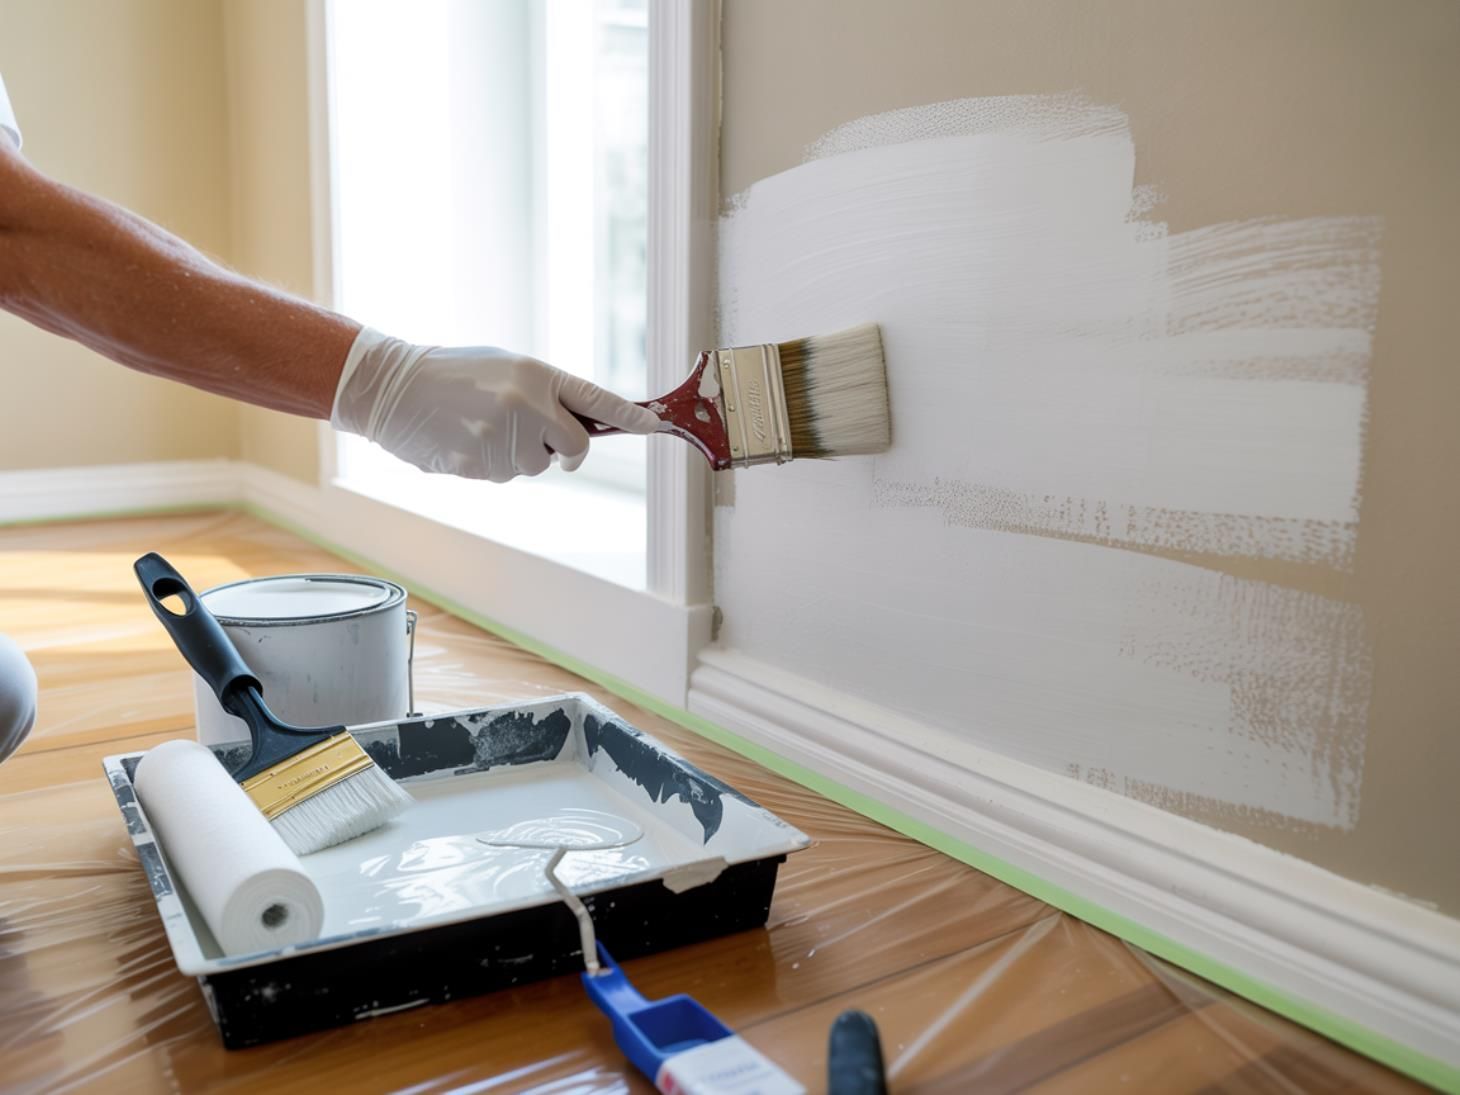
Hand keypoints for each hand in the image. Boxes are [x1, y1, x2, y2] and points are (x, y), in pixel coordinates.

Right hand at [330, 328, 659, 482]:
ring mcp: (502, 438)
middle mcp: (525, 405)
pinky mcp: (480, 466)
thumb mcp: (505, 368)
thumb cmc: (454, 374)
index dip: (629, 417)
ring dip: (522, 454)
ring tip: (484, 427)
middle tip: (541, 436)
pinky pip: (506, 475)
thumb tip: (582, 426)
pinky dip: (493, 464)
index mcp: (535, 374)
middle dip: (566, 449)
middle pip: (576, 446)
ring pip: (538, 465)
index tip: (655, 425)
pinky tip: (466, 440)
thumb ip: (545, 394)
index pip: (596, 399)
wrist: (392, 387)